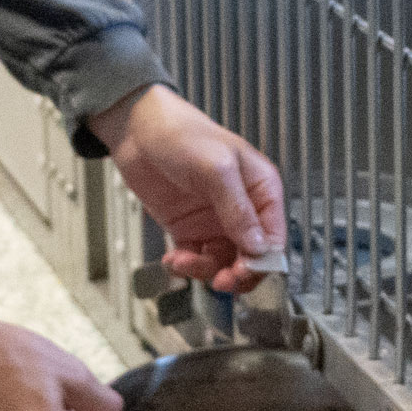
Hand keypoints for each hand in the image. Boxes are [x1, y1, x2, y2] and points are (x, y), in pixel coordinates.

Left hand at [86, 83, 285, 294]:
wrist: (137, 129)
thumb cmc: (182, 133)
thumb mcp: (216, 168)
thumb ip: (238, 208)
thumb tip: (258, 245)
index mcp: (261, 189)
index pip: (274, 236)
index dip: (262, 259)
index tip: (242, 271)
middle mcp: (242, 208)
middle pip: (252, 256)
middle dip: (237, 273)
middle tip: (220, 281)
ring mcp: (215, 220)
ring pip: (223, 263)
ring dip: (204, 270)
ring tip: (184, 263)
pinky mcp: (190, 228)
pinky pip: (196, 258)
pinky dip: (186, 266)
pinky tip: (174, 260)